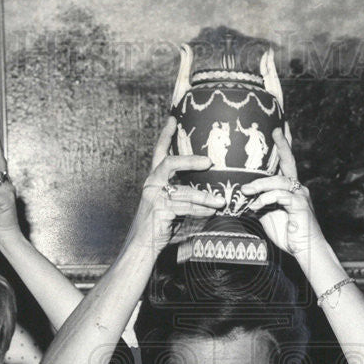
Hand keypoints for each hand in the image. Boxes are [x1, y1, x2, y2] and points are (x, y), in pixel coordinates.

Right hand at [133, 117, 223, 253]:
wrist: (142, 245)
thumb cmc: (159, 224)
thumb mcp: (171, 204)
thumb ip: (184, 193)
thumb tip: (210, 188)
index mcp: (154, 179)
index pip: (160, 152)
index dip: (166, 134)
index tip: (174, 118)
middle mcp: (151, 184)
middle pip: (170, 163)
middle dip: (190, 160)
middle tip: (209, 161)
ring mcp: (153, 197)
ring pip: (183, 191)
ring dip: (204, 196)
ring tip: (221, 200)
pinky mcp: (159, 211)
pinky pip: (184, 208)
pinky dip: (200, 211)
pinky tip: (212, 212)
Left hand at [241, 130, 321, 255]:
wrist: (305, 250)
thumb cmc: (288, 234)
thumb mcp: (268, 216)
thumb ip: (260, 203)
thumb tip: (244, 196)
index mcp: (290, 188)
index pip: (286, 163)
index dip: (284, 145)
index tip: (279, 127)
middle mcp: (298, 188)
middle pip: (289, 162)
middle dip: (282, 145)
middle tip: (275, 130)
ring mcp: (301, 196)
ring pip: (280, 181)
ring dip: (260, 184)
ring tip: (246, 191)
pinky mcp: (300, 206)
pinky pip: (281, 196)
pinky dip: (266, 199)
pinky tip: (256, 207)